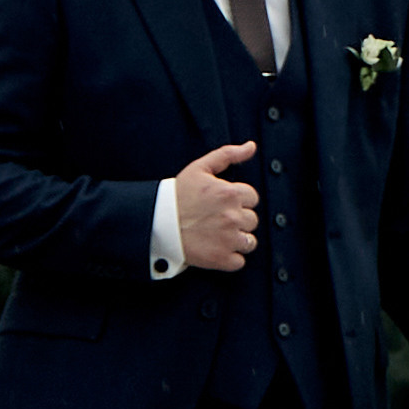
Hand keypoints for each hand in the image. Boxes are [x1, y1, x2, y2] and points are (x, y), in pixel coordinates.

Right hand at [174, 140, 258, 271]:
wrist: (156, 223)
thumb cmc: (177, 194)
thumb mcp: (200, 168)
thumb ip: (228, 154)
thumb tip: (251, 146)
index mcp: (230, 193)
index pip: (252, 198)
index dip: (238, 200)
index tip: (222, 204)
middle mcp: (233, 216)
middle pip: (252, 220)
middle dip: (238, 219)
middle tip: (217, 219)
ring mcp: (228, 239)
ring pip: (249, 242)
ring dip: (237, 239)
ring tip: (218, 235)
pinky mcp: (221, 259)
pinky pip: (239, 261)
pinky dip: (229, 258)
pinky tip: (215, 248)